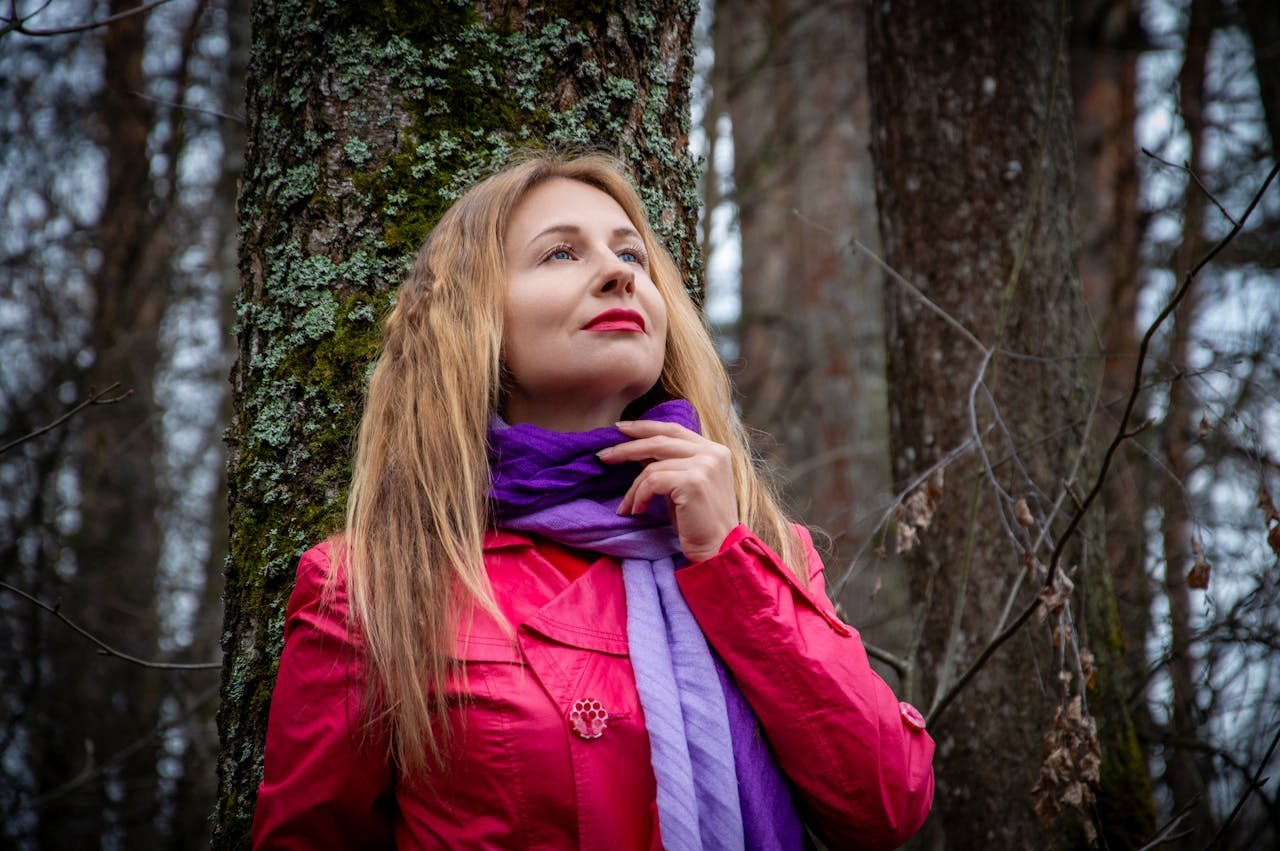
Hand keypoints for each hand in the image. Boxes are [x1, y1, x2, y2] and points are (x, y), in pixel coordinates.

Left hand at [596, 419, 739, 562]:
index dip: (644, 427)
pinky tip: (638, 511)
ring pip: (652, 467)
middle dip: (627, 447)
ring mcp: (704, 465)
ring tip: (626, 506)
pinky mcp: (693, 481)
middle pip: (659, 441)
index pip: (673, 429)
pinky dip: (639, 497)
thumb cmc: (698, 521)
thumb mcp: (683, 485)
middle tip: (604, 455)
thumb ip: (669, 464)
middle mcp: (711, 453)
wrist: (719, 549)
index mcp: (713, 450)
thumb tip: (639, 451)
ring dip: (633, 488)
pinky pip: (652, 482)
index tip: (620, 429)